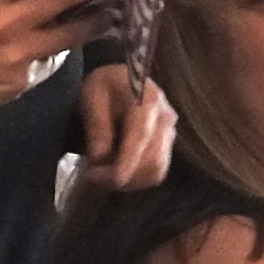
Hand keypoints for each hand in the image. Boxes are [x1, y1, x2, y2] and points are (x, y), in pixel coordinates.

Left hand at [76, 64, 177, 191]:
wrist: (122, 82)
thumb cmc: (105, 86)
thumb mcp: (92, 96)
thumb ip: (97, 124)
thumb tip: (99, 156)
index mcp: (148, 100)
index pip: (140, 136)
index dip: (127, 161)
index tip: (111, 179)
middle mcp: (166, 118)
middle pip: (153, 159)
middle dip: (123, 176)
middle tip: (92, 176)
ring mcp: (171, 133)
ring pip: (156, 171)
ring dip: (128, 181)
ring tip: (102, 176)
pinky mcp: (168, 146)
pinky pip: (157, 172)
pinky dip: (136, 180)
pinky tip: (116, 172)